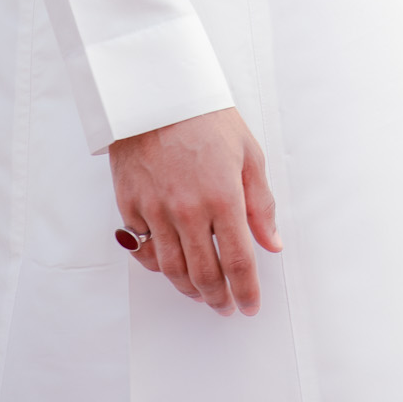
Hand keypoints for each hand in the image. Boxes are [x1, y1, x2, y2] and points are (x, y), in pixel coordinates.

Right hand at [109, 107, 280, 317]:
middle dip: (218, 298)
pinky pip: (144, 251)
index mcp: (223, 197)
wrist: (156, 95)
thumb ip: (261, 204)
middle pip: (204, 274)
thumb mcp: (248, 154)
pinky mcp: (130, 206)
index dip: (246, 290)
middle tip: (226, 306)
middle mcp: (188, 210)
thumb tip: (272, 243)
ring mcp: (155, 211)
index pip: (238, 261)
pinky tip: (171, 269)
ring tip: (202, 295)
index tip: (250, 305)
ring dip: (189, 290)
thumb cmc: (206, 119)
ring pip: (172, 270)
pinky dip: (158, 267)